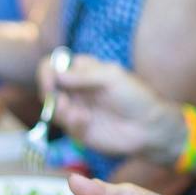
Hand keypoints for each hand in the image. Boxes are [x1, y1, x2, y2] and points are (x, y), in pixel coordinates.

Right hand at [42, 54, 181, 161]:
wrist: (149, 127)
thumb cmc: (135, 96)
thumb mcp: (111, 77)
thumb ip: (84, 75)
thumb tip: (57, 74)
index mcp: (82, 70)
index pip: (53, 65)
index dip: (47, 71)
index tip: (52, 80)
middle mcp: (75, 89)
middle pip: (47, 87)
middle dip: (49, 93)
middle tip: (62, 100)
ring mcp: (76, 109)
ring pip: (53, 108)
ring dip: (59, 110)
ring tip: (75, 112)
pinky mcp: (80, 129)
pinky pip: (66, 125)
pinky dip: (73, 122)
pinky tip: (86, 121)